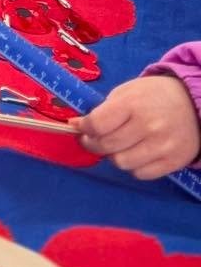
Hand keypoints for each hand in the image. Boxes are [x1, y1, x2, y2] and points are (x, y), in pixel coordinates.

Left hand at [78, 73, 200, 179]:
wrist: (194, 103)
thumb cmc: (154, 95)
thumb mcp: (127, 92)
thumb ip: (103, 109)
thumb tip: (76, 125)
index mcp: (132, 104)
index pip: (97, 125)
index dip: (83, 128)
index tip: (81, 128)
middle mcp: (147, 126)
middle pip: (107, 146)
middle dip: (93, 144)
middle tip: (93, 139)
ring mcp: (162, 146)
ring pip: (122, 163)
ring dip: (113, 156)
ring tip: (118, 145)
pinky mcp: (173, 162)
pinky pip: (141, 174)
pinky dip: (133, 166)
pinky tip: (136, 153)